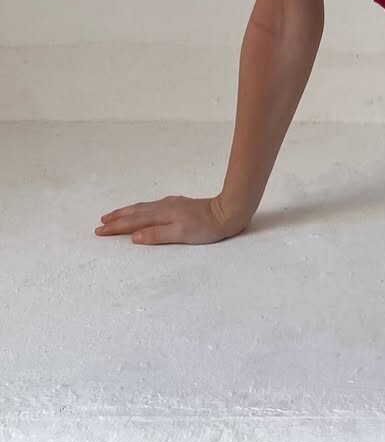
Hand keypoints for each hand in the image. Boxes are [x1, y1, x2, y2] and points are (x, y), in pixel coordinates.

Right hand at [94, 193, 245, 244]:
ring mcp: (172, 204)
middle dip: (117, 217)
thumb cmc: (206, 227)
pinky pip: (152, 207)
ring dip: (127, 212)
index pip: (133, 222)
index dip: (116, 227)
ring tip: (115, 215)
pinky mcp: (179, 205)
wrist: (228, 211)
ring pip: (143, 207)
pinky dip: (140, 210)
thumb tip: (133, 236)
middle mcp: (165, 206)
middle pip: (136, 212)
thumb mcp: (181, 234)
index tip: (100, 230)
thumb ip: (157, 235)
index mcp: (162, 214)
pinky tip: (142, 212)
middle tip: (101, 222)